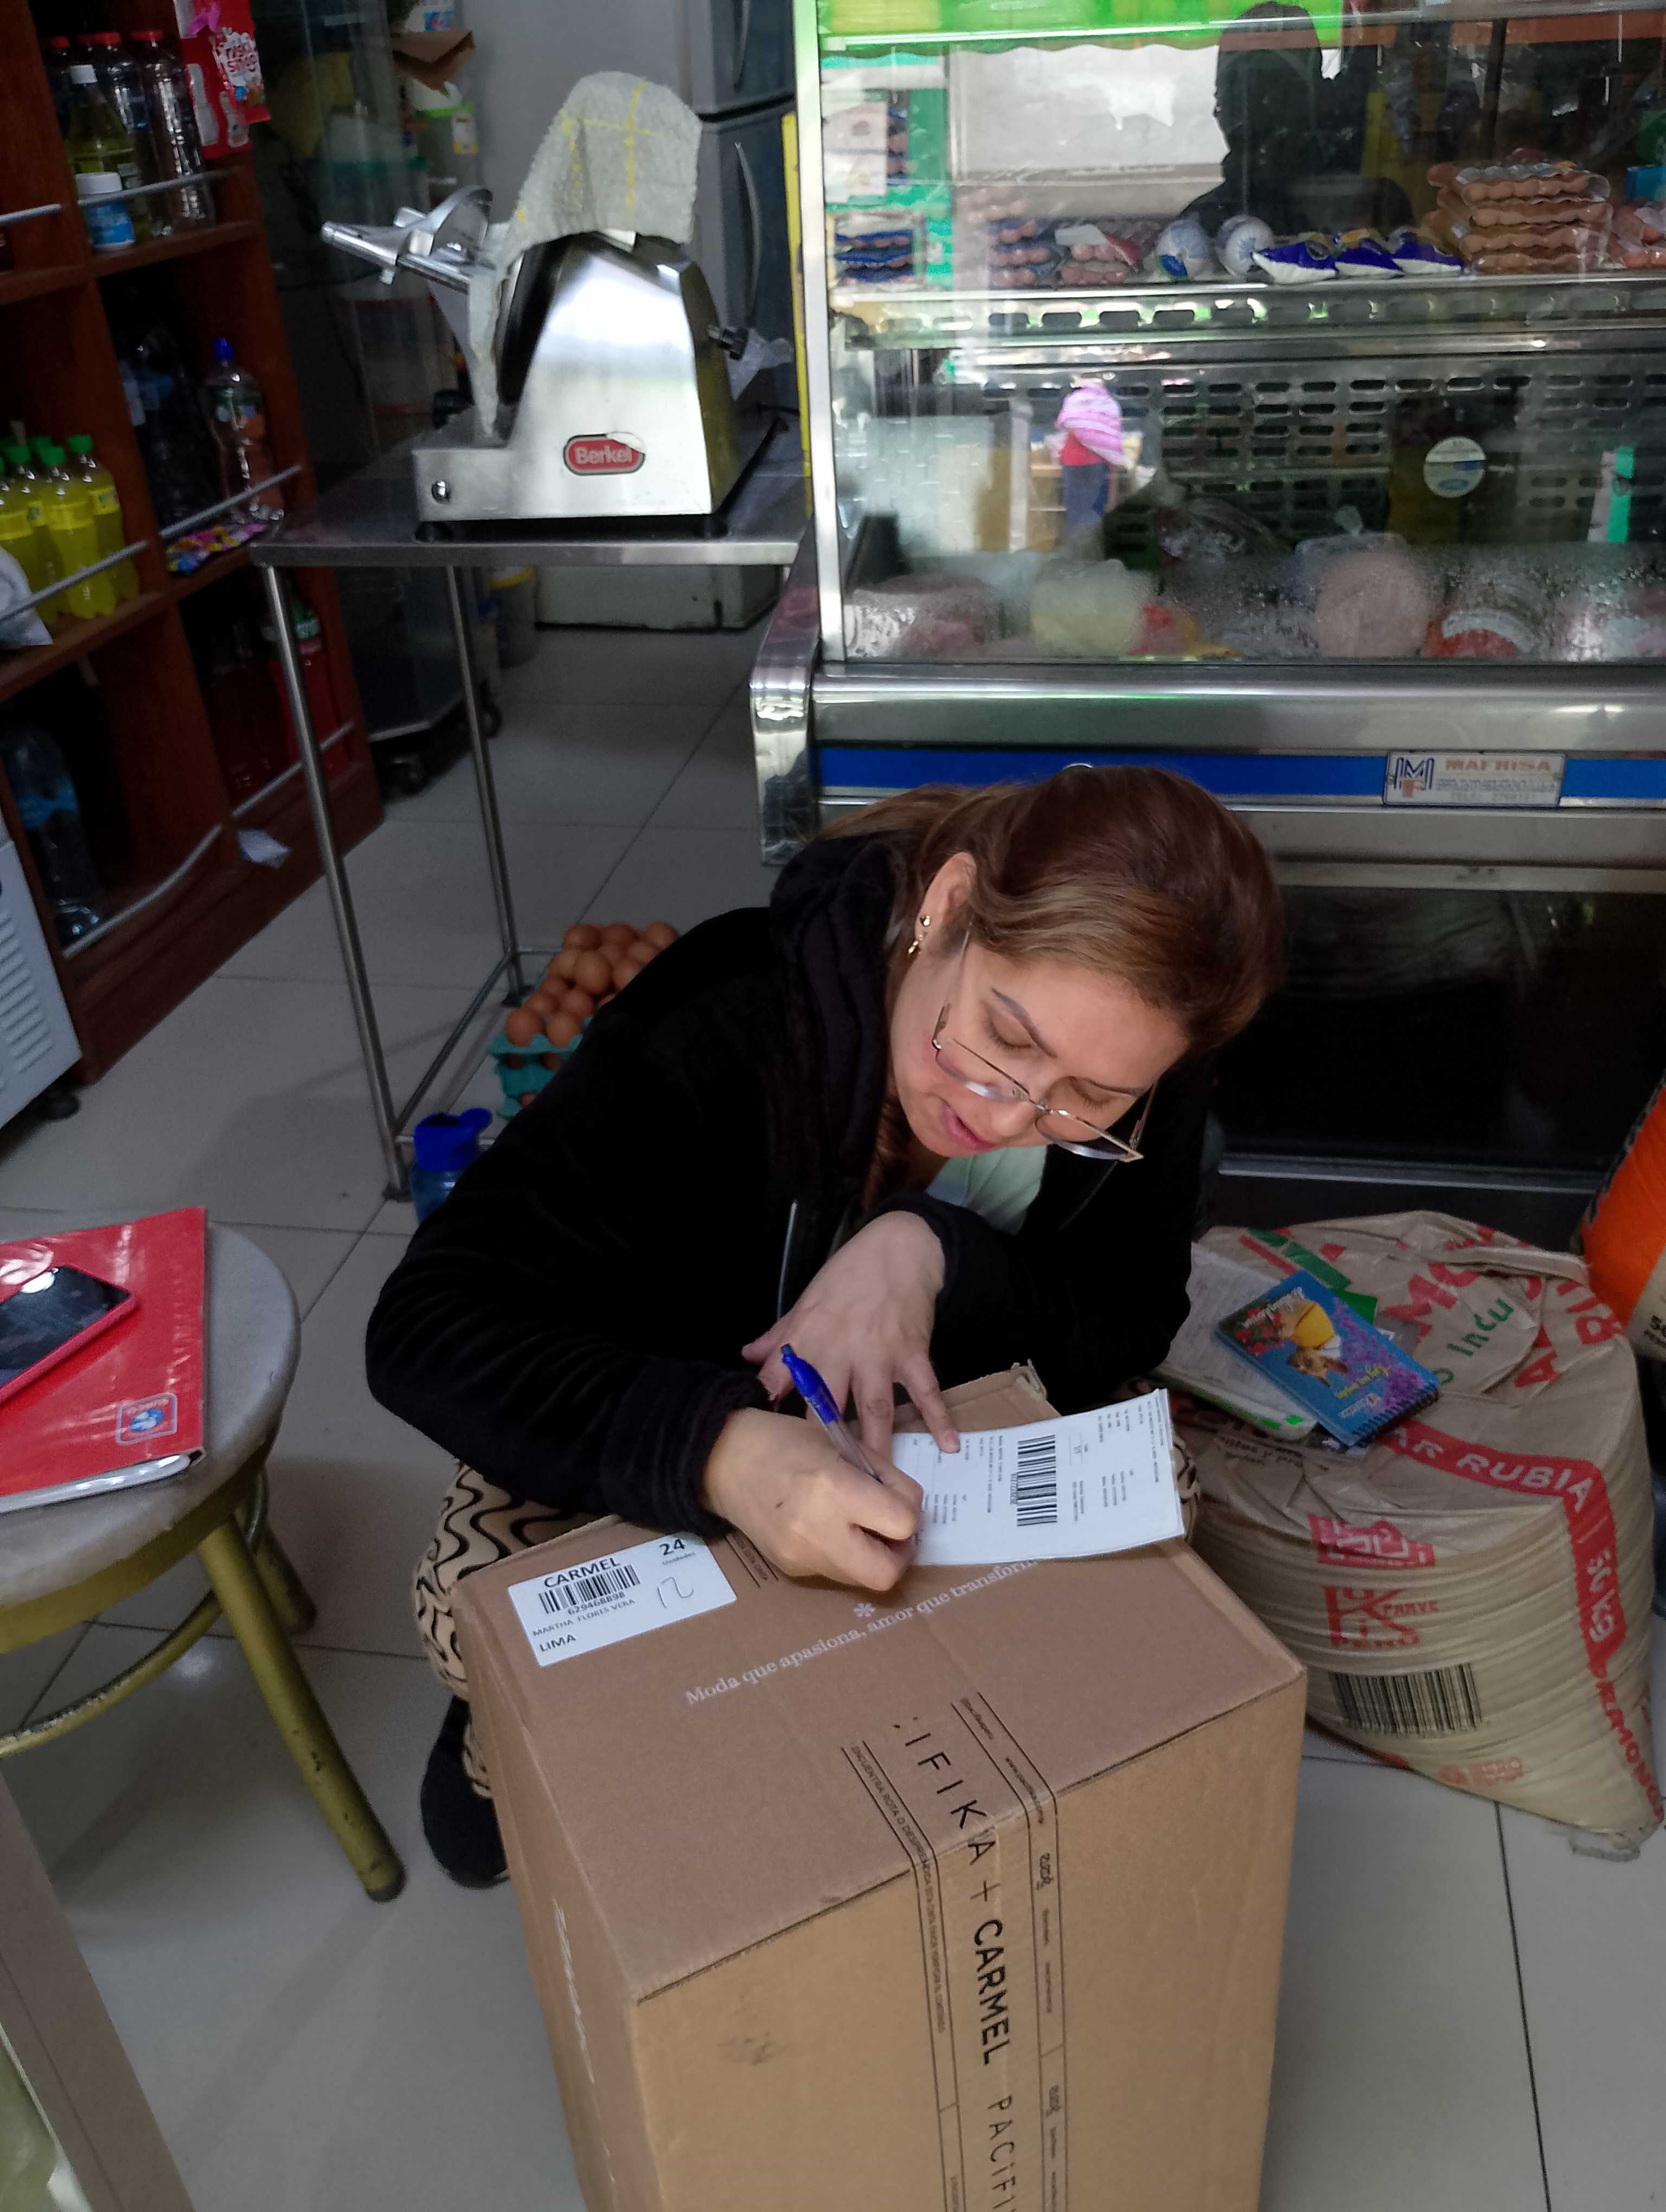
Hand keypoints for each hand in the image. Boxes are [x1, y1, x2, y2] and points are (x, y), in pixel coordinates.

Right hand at [701, 1407, 921, 1590]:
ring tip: (858, 1526)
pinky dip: (844, 1555)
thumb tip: (911, 1509)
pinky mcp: (790, 1569)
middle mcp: (818, 1530)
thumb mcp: (843, 1444)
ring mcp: (801, 1556)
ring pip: (862, 1579)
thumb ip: (883, 1478)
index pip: (902, 1523)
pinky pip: (834, 1572)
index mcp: (835, 1488)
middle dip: (899, 1554)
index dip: (909, 1512)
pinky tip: (827, 1528)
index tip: (897, 1498)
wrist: (725, 1460)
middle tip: (891, 1531)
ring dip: (872, 1557)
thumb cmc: (787, 1441)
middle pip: (886, 1574)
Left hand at [742, 1212, 958, 1468]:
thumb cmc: (847, 1276)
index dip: (768, 1414)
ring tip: (877, 1483)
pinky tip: (949, 1445)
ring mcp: (878, 1353)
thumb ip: (778, 1335)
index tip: (764, 1450)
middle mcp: (839, 1350)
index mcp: (806, 1338)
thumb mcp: (806, 1302)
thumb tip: (748, 1358)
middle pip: (825, 1406)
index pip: (777, 1381)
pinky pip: (925, 1390)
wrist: (897, 1248)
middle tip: (822, 1486)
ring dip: (875, 1446)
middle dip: (822, 1446)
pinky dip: (938, 1416)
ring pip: (874, 1408)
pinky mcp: (911, 1352)